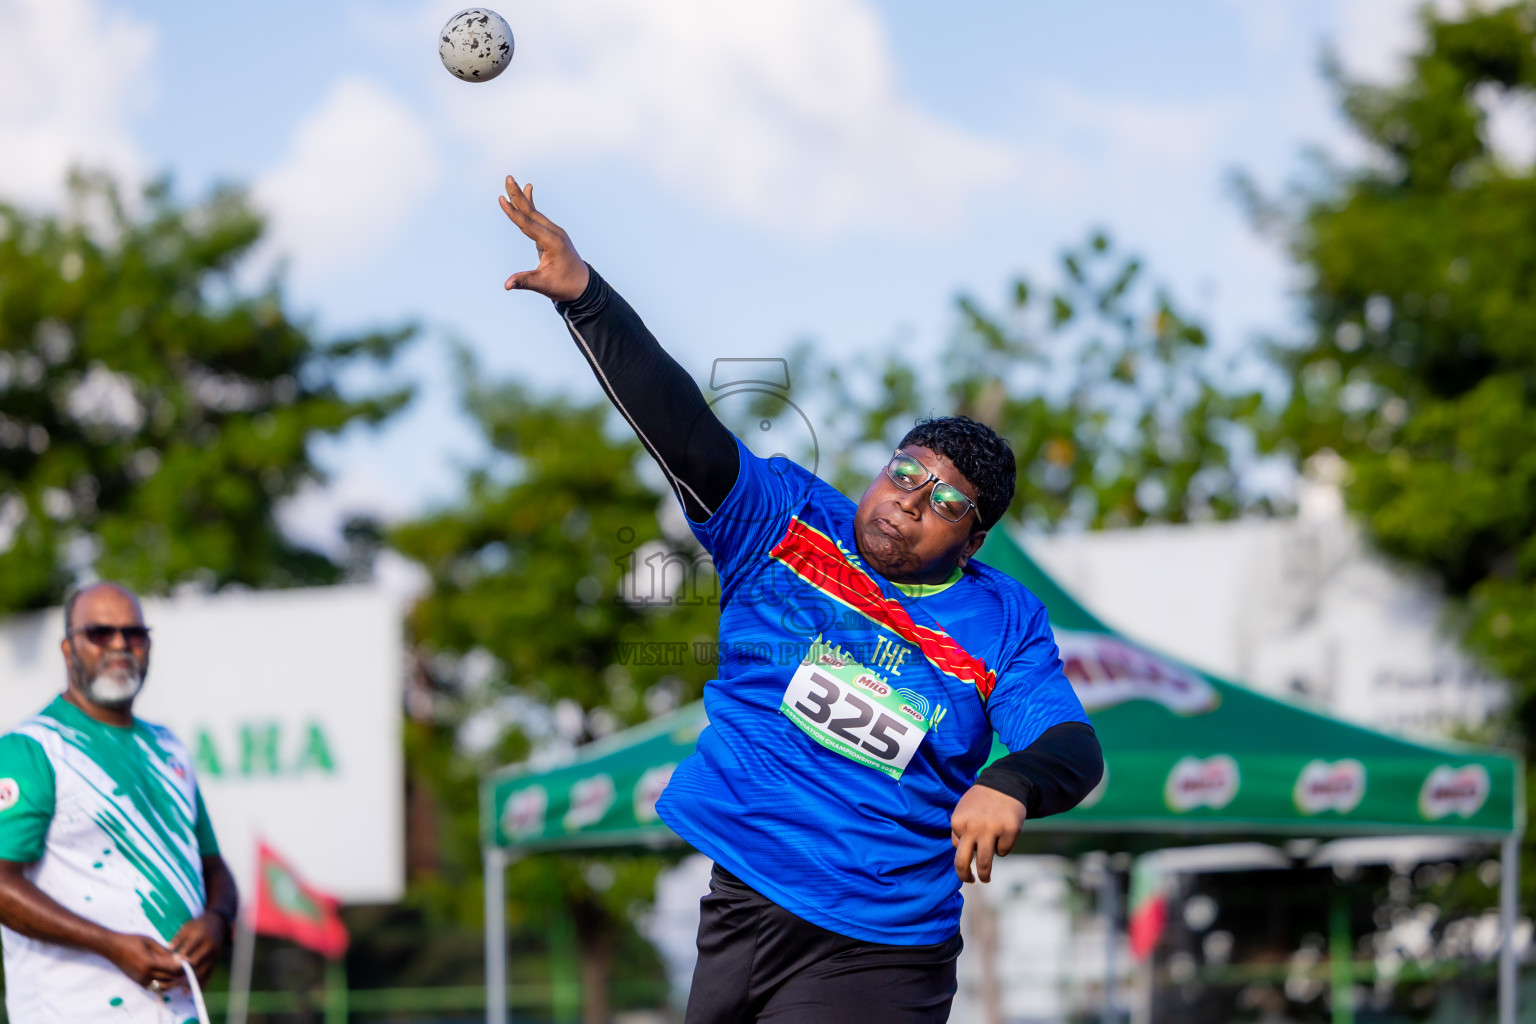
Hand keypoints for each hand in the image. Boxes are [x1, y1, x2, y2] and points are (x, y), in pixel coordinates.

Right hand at [105, 932, 183, 990]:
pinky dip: (164, 984)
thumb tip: (179, 957)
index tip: (189, 961)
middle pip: (170, 979)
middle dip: (180, 974)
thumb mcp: (150, 941)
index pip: (172, 969)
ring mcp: (141, 980)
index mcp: (149, 963)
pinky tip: (169, 976)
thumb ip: (164, 951)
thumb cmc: (131, 941)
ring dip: (173, 981)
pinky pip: (155, 987)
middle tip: (188, 967)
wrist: (112, 948)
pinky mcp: (138, 983)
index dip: (183, 966)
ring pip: (163, 986)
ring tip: (180, 972)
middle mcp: (145, 975)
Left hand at [169, 913, 227, 985]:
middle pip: (195, 964)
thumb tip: (168, 950)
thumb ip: (177, 938)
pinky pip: (209, 975)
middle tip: (171, 981)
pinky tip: (190, 990)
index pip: (187, 952)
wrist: (219, 923)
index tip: (167, 968)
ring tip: (180, 988)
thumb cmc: (199, 925)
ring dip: (191, 981)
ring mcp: (214, 955)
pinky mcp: (216, 961)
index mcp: (200, 936)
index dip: (177, 962)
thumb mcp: (187, 927)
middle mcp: (209, 946)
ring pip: (202, 972)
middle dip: (183, 973)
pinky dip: (200, 984)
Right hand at [498, 175, 590, 301]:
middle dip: (518, 195)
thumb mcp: (544, 285)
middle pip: (532, 211)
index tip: (502, 200)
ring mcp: (553, 231)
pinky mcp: (551, 234)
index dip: (514, 213)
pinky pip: (537, 217)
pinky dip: (530, 204)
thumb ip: (525, 281)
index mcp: (553, 242)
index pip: (528, 225)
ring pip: (534, 211)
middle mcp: (554, 233)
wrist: (581, 285)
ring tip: (511, 181)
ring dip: (521, 196)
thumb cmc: (564, 285)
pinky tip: (527, 190)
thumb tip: (507, 285)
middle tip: (508, 178)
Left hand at [951, 784, 1026, 883]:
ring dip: (984, 874)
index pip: (957, 847)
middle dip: (965, 875)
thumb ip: (959, 830)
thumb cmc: (982, 802)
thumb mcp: (963, 811)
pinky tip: (1005, 834)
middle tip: (969, 881)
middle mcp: (972, 827)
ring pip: (984, 863)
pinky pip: (1003, 852)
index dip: (965, 848)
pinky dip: (1004, 848)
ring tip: (986, 879)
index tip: (969, 849)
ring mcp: (991, 830)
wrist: (1005, 784)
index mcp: (958, 822)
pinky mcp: (1009, 831)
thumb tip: (958, 852)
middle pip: (963, 861)